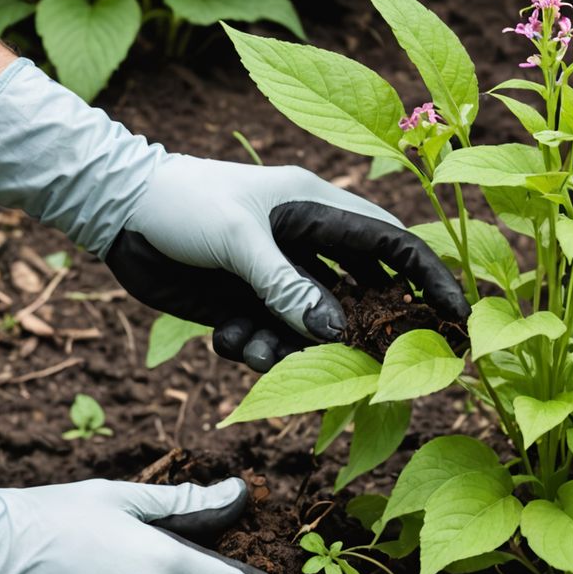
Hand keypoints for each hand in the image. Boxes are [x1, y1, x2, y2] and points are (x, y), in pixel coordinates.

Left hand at [104, 155, 470, 369]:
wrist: (114, 212)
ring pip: (311, 331)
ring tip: (246, 341)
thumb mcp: (237, 240)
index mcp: (318, 209)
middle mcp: (307, 245)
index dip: (429, 278)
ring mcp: (278, 277)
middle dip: (357, 335)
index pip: (392, 243)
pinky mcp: (248, 303)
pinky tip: (222, 338)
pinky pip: (271, 342)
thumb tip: (336, 333)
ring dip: (287, 350)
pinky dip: (252, 351)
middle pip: (359, 297)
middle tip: (361, 370)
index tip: (458, 317)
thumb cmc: (180, 204)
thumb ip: (287, 286)